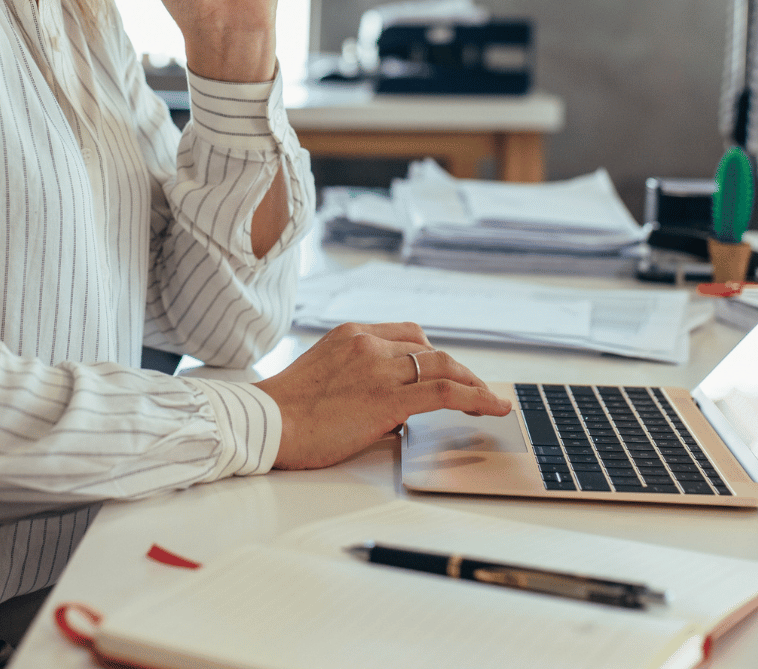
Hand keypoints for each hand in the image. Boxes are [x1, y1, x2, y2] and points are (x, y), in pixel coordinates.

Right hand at [249, 322, 512, 469]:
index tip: (447, 371)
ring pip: (444, 366)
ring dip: (472, 383)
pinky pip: (446, 392)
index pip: (409, 334)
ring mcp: (380, 368)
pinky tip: (492, 408)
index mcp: (352, 334)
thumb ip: (360, 382)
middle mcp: (369, 344)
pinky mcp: (388, 398)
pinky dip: (476, 397)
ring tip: (489, 401)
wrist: (266, 423)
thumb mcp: (324, 377)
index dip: (434, 355)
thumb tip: (392, 414)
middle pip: (430, 349)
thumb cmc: (286, 412)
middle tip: (475, 390)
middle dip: (458, 370)